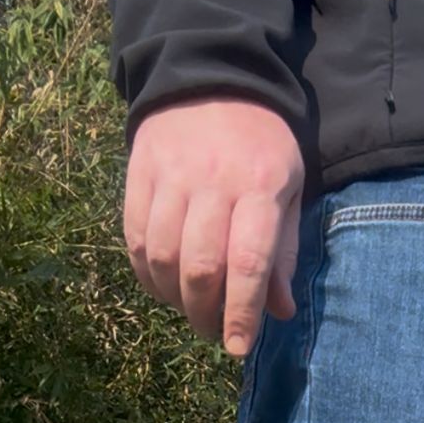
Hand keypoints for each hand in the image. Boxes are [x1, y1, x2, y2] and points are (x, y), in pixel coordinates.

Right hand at [123, 101, 303, 354]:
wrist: (212, 75)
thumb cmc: (260, 144)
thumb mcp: (289, 189)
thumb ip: (282, 250)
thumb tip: (279, 311)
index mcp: (260, 188)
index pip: (247, 263)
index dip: (240, 313)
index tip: (237, 347)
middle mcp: (213, 182)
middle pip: (199, 266)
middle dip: (204, 313)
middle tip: (213, 331)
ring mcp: (171, 176)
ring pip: (161, 256)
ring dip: (173, 297)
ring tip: (188, 307)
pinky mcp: (139, 172)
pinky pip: (134, 237)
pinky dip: (145, 273)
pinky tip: (161, 284)